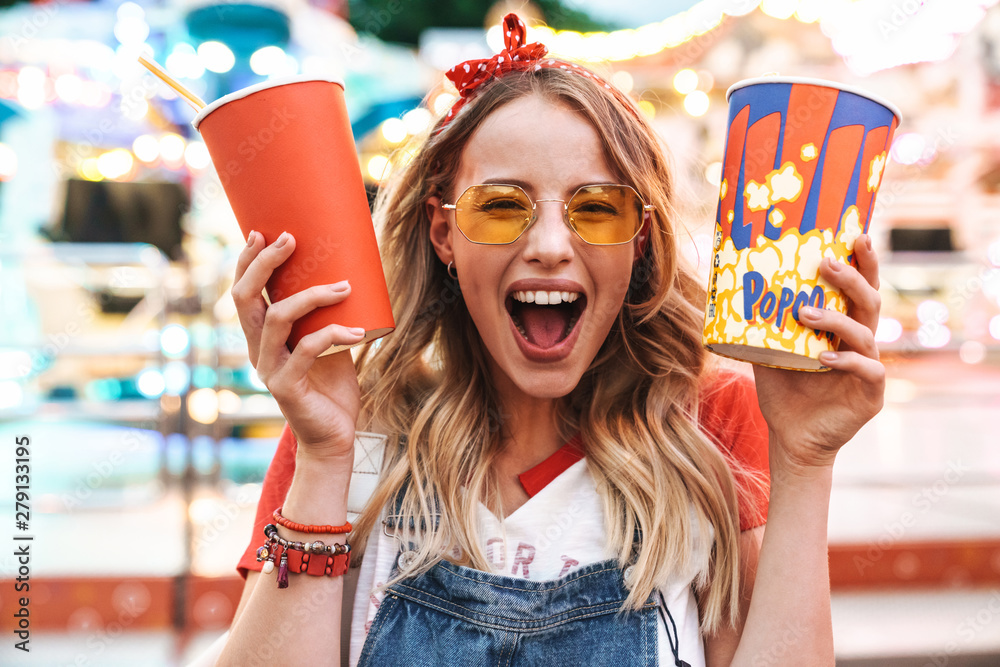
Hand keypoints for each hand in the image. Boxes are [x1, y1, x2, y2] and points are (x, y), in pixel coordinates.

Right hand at [231, 231, 364, 461]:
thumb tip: (345, 275)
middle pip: (245, 299)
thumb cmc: (331, 388)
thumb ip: (325, 317)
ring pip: (277, 319)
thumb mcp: (329, 343)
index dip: (248, 262)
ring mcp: (269, 369)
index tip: (262, 231)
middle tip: (290, 239)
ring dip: (311, 296)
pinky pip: (306, 350)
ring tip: (343, 286)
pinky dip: (333, 334)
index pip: (244, 293)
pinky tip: (357, 330)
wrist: (335, 437)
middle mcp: (258, 351)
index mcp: (262, 338)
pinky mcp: (287, 387)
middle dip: (264, 264)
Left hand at [752, 234, 884, 471]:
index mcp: (843, 329)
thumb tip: (732, 291)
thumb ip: (761, 325)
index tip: (855, 235)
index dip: (862, 262)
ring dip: (835, 319)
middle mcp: (861, 343)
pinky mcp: (871, 395)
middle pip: (870, 301)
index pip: (858, 289)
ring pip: (866, 333)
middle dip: (853, 278)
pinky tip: (823, 358)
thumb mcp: (767, 352)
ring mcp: (869, 368)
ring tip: (804, 313)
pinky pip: (868, 370)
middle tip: (827, 262)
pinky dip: (845, 361)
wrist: (790, 438)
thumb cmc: (783, 392)